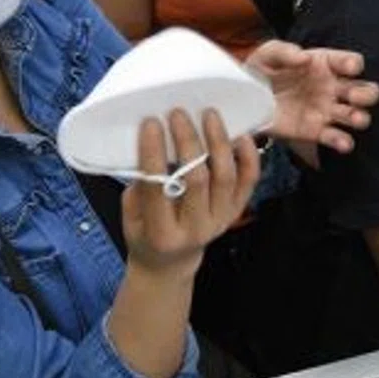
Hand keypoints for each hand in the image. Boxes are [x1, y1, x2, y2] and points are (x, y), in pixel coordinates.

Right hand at [120, 109, 258, 278]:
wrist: (170, 263)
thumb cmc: (145, 235)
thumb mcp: (129, 218)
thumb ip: (138, 188)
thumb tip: (149, 145)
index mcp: (162, 233)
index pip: (158, 189)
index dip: (153, 153)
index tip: (150, 123)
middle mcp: (196, 228)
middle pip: (197, 179)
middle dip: (187, 142)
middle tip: (178, 113)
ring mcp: (220, 220)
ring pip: (226, 177)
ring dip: (218, 142)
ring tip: (209, 115)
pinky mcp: (236, 212)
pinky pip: (248, 181)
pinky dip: (248, 156)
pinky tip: (241, 134)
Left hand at [244, 41, 378, 152]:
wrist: (245, 100)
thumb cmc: (261, 70)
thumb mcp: (267, 54)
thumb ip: (284, 51)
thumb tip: (304, 57)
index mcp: (325, 64)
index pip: (351, 62)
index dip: (353, 64)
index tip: (349, 68)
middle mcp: (332, 87)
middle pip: (365, 90)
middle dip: (366, 93)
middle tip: (354, 97)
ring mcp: (326, 110)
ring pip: (357, 115)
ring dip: (361, 118)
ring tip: (354, 119)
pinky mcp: (315, 131)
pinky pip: (336, 138)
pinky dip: (343, 142)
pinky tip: (342, 143)